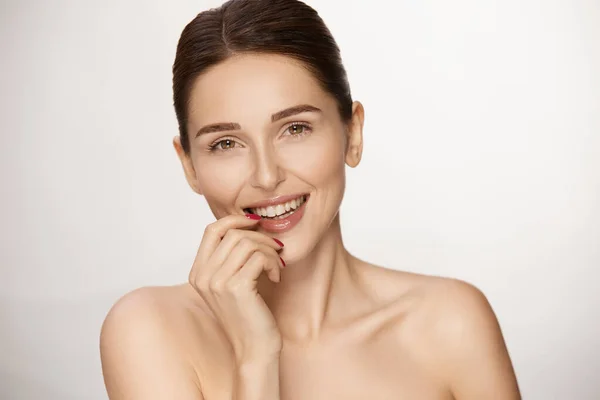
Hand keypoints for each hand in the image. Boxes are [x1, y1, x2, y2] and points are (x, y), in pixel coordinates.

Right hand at [189, 214, 284, 363]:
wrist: (254, 348)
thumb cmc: (248, 313)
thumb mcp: (232, 281)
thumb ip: (231, 256)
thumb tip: (249, 223)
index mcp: (197, 272)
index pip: (212, 230)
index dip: (235, 220)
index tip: (256, 224)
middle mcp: (202, 276)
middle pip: (234, 234)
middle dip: (260, 238)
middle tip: (275, 250)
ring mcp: (217, 282)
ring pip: (248, 243)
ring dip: (269, 251)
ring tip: (276, 266)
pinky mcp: (236, 287)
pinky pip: (260, 257)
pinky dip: (273, 263)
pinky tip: (275, 278)